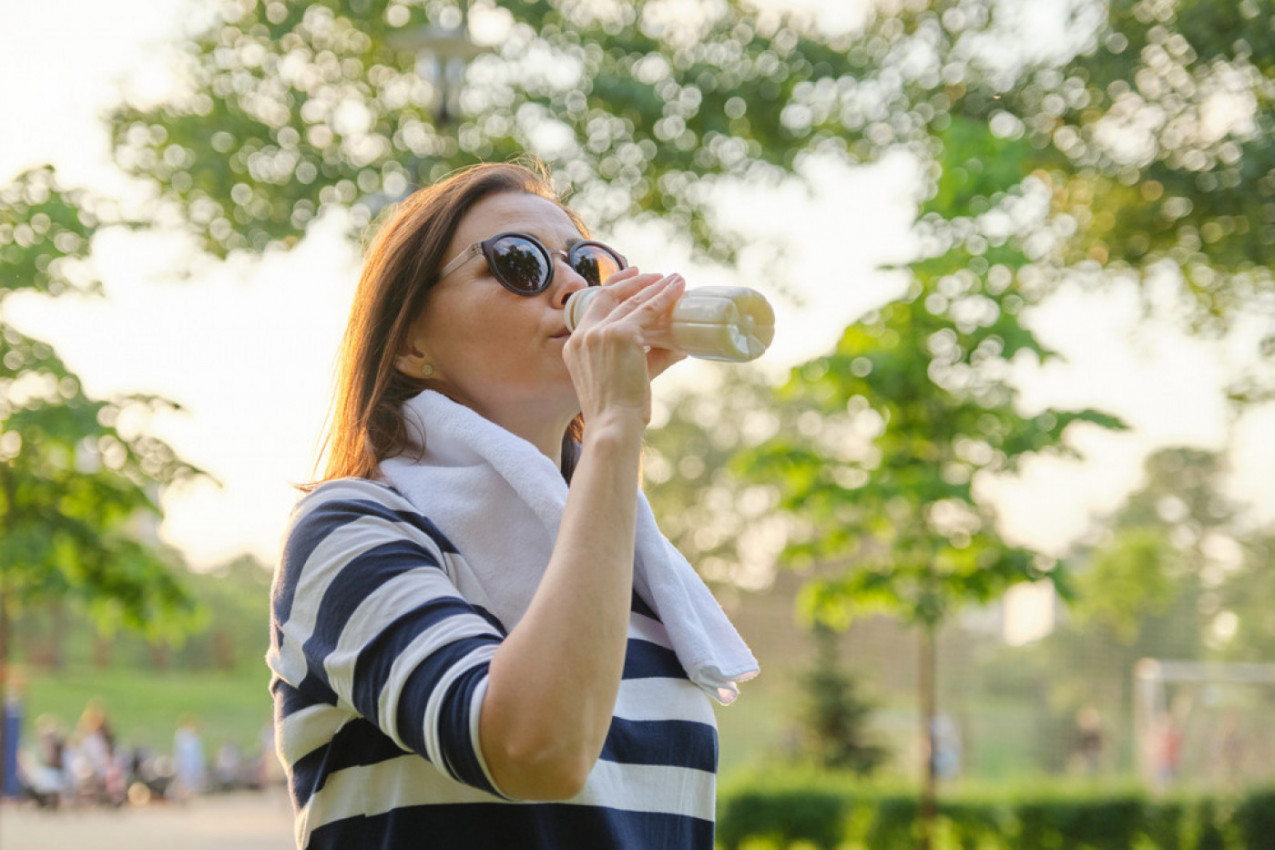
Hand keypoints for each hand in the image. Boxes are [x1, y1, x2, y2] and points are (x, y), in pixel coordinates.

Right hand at [562, 268, 685, 424]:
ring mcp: (600, 333)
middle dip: (632, 281)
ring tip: (674, 280)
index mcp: (575, 346)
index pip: (592, 307)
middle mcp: (583, 336)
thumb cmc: (619, 411)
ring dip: (654, 286)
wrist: (613, 425)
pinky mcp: (621, 335)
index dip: (613, 288)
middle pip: (608, 295)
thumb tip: (680, 347)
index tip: (630, 277)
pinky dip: (664, 297)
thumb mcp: (629, 376)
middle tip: (652, 275)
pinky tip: (677, 288)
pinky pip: (647, 309)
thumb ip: (653, 358)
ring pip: (631, 300)